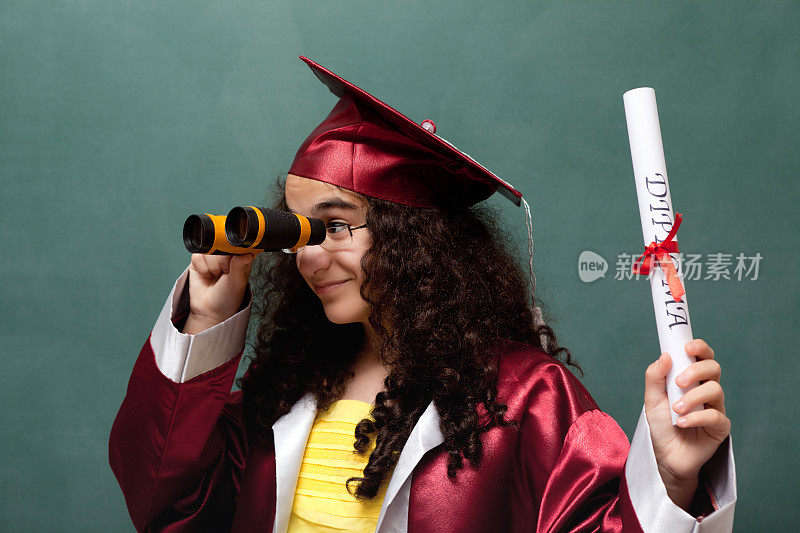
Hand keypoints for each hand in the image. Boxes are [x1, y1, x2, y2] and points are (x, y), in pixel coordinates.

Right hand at [183, 253, 256, 333]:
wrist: (210, 310)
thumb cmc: (228, 298)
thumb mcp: (238, 283)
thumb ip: (240, 266)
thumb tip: (247, 254)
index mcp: (241, 257)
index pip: (236, 244)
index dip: (232, 254)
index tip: (231, 268)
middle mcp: (227, 255)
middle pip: (221, 245)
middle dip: (221, 263)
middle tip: (224, 275)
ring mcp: (212, 256)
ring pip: (209, 250)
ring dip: (211, 267)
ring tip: (215, 276)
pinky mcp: (199, 260)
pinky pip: (197, 256)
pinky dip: (202, 268)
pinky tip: (206, 276)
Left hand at [644, 339, 730, 510]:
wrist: (664, 455)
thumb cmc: (660, 424)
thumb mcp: (652, 398)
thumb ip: (655, 376)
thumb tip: (666, 355)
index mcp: (692, 378)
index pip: (702, 356)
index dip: (699, 347)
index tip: (687, 347)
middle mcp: (706, 390)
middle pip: (714, 368)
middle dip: (696, 370)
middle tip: (678, 382)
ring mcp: (715, 408)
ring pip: (716, 390)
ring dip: (693, 397)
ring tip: (675, 410)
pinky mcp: (720, 427)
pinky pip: (715, 416)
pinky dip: (695, 417)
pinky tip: (680, 423)